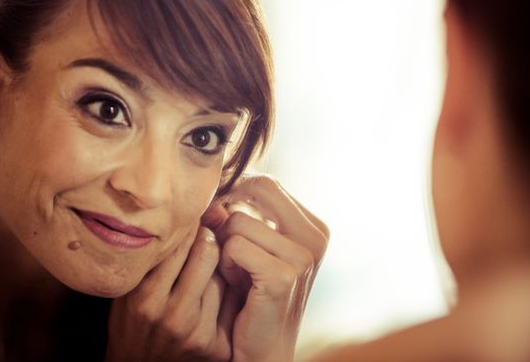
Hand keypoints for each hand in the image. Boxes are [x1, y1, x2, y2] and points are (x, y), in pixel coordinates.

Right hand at [105, 226, 235, 361]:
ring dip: (219, 265)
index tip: (191, 216)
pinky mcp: (213, 346)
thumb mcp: (132, 285)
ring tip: (208, 264)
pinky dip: (226, 289)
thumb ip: (154, 255)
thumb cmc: (133, 318)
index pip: (177, 244)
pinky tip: (216, 288)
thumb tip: (190, 213)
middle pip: (206, 253)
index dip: (188, 225)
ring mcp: (194, 332)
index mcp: (144, 298)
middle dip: (208, 239)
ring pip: (221, 275)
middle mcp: (170, 315)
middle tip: (206, 235)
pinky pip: (230, 300)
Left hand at [205, 175, 328, 361]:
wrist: (262, 351)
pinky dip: (225, 264)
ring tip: (236, 272)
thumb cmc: (252, 295)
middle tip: (226, 243)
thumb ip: (239, 214)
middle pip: (256, 190)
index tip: (220, 213)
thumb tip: (214, 199)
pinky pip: (233, 246)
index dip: (236, 191)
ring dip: (225, 246)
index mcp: (314, 227)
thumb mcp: (251, 246)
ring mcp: (303, 257)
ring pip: (238, 220)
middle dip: (230, 212)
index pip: (267, 183)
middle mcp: (315, 237)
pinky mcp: (283, 276)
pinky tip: (237, 284)